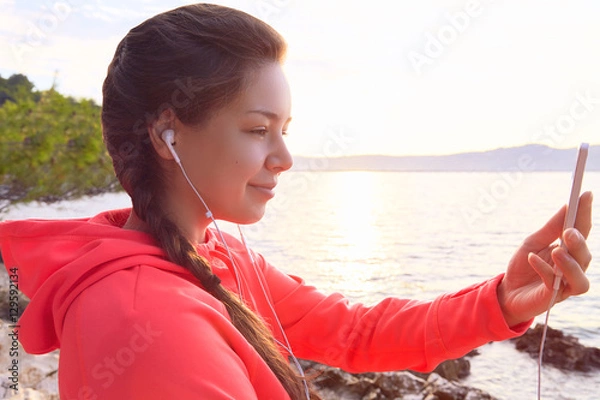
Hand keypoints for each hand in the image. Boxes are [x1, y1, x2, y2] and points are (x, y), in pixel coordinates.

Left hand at [497, 191, 592, 326]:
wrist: (507, 291)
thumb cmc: (523, 266)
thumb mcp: (533, 242)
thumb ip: (550, 228)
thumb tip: (568, 205)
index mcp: (570, 252)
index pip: (582, 232)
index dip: (585, 214)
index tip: (586, 194)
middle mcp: (573, 269)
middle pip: (585, 256)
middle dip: (579, 243)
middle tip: (568, 232)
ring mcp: (565, 285)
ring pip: (580, 278)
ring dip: (570, 263)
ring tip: (558, 251)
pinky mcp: (552, 297)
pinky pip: (554, 285)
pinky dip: (544, 270)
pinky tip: (532, 258)